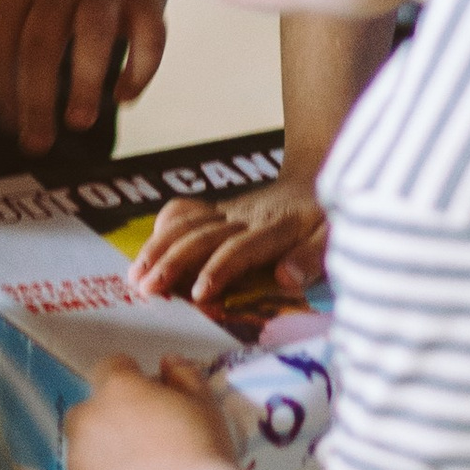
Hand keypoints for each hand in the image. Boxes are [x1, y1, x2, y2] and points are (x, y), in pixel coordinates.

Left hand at [0, 0, 171, 155]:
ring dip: (86, 81)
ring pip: (94, 34)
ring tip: (79, 122)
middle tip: (37, 143)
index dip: (0, 86)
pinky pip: (149, 36)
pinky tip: (125, 96)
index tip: (8, 126)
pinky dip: (140, 69)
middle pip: (41, 41)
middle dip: (36, 97)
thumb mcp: (15, 2)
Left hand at [64, 357, 238, 469]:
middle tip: (146, 437)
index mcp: (117, 388)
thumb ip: (182, 374)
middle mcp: (88, 420)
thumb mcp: (204, 402)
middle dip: (110, 417)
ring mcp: (79, 461)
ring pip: (86, 448)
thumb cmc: (202, 450)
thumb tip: (168, 363)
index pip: (112, 367)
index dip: (133, 378)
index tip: (151, 396)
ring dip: (105, 452)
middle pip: (90, 409)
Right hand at [130, 175, 328, 306]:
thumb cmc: (325, 216)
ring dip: (157, 248)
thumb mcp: (334, 235)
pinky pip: (185, 210)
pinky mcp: (216, 209)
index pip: (239, 249)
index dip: (217, 270)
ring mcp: (227, 210)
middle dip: (171, 261)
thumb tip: (286, 277)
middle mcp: (244, 217)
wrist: (315, 174)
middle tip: (146, 289)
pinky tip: (147, 248)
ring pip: (185, 223)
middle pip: (201, 236)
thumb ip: (312, 257)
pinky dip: (163, 225)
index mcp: (275, 228)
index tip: (198, 295)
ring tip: (135, 276)